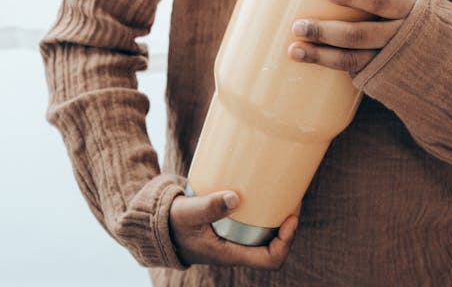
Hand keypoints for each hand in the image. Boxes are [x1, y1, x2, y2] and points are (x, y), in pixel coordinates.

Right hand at [169, 189, 298, 269]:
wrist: (158, 227)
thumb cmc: (173, 223)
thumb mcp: (189, 213)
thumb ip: (209, 206)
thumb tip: (236, 197)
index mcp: (231, 254)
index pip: (270, 260)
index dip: (286, 242)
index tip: (291, 217)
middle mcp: (237, 250)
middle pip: (273, 246)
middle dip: (287, 225)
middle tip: (293, 198)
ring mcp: (233, 241)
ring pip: (265, 234)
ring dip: (277, 216)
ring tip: (283, 191)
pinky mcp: (229, 229)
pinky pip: (253, 224)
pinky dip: (262, 210)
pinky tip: (261, 190)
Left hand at [288, 0, 421, 75]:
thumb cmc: (442, 33)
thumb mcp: (431, 6)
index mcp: (410, 13)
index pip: (379, 1)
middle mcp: (399, 38)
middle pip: (358, 35)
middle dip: (325, 31)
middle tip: (298, 26)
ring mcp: (391, 63)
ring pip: (352, 60)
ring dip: (320, 55)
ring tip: (293, 50)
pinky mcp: (385, 81)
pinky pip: (356, 74)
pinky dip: (334, 67)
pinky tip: (313, 61)